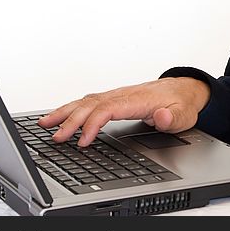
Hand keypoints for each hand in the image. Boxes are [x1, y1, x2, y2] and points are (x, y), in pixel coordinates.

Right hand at [38, 77, 210, 146]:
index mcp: (137, 99)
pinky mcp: (115, 98)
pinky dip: (72, 108)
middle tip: (55, 137)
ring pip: (87, 101)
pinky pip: (90, 102)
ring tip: (44, 124)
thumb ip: (171, 117)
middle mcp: (124, 95)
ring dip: (65, 112)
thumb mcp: (183, 115)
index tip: (82, 141)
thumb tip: (161, 116)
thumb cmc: (182, 103)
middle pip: (91, 105)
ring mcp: (118, 95)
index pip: (108, 109)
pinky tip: (60, 116)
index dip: (93, 124)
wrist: (185, 89)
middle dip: (71, 120)